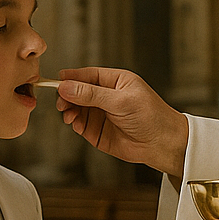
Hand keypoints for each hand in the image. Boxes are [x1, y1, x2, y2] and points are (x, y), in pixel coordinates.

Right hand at [55, 67, 189, 176]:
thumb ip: (92, 94)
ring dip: (68, 110)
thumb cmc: (151, 117)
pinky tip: (75, 124)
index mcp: (115, 81)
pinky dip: (74, 123)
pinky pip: (79, 123)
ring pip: (76, 107)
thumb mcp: (120, 101)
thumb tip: (67, 87)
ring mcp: (101, 113)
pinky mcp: (97, 130)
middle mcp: (106, 96)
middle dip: (67, 95)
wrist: (161, 144)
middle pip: (77, 91)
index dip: (71, 77)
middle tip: (61, 102)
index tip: (56, 80)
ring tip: (68, 114)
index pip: (87, 75)